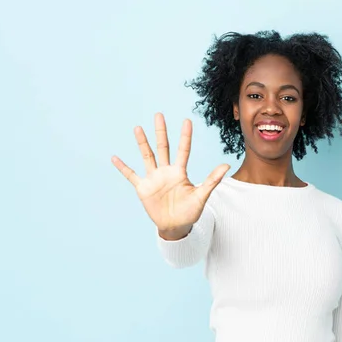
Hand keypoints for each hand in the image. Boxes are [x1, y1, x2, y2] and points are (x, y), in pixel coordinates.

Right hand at [111, 113, 229, 235]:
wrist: (176, 227)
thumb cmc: (190, 212)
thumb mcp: (202, 196)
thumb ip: (212, 180)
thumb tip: (226, 165)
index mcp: (180, 172)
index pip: (183, 150)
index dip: (185, 136)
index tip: (187, 120)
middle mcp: (166, 172)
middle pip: (163, 147)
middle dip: (160, 132)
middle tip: (159, 115)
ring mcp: (154, 179)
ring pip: (147, 156)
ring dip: (142, 143)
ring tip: (137, 128)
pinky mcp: (143, 188)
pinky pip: (131, 175)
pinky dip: (123, 167)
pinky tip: (115, 158)